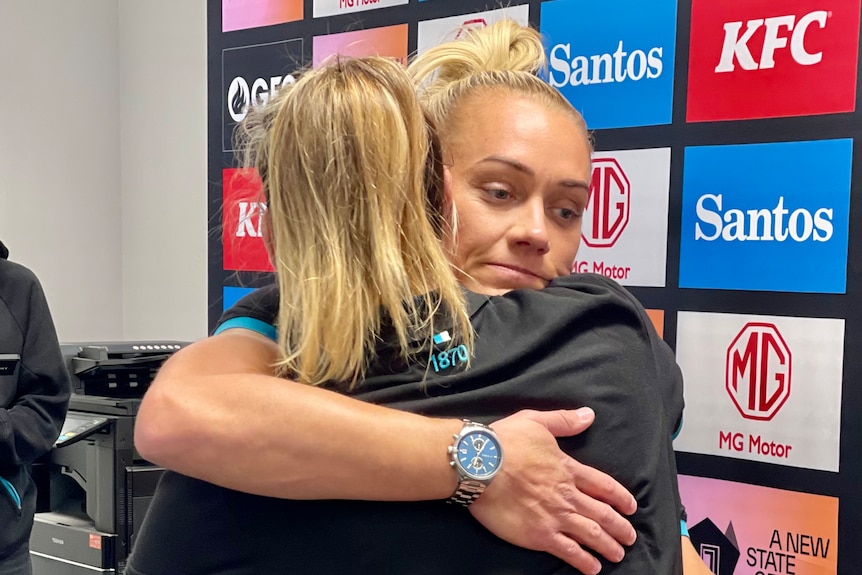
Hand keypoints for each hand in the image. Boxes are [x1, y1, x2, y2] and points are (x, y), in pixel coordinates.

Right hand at [469, 408, 637, 574]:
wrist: (478, 465)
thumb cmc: (504, 441)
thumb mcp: (536, 421)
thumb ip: (564, 421)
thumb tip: (588, 415)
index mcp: (567, 469)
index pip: (603, 486)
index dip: (620, 497)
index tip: (631, 507)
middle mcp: (566, 495)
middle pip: (602, 514)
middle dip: (620, 527)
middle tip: (630, 537)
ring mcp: (554, 516)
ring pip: (591, 535)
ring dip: (608, 546)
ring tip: (618, 554)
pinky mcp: (539, 535)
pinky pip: (568, 551)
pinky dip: (583, 561)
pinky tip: (593, 568)